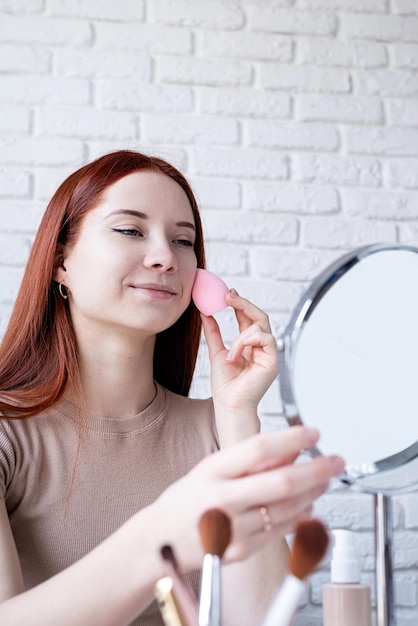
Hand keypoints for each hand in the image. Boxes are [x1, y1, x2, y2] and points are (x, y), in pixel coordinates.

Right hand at [149, 426, 343, 568]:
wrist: (160, 541)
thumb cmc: (187, 499)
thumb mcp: (211, 469)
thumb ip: (250, 462)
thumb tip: (290, 451)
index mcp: (212, 471)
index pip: (258, 449)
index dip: (290, 439)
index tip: (312, 432)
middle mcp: (222, 499)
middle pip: (281, 481)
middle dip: (317, 469)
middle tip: (335, 461)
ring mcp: (233, 528)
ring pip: (287, 508)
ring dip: (313, 492)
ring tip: (325, 480)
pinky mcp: (241, 551)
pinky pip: (280, 531)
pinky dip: (299, 516)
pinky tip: (308, 505)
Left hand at [201, 290, 277, 442]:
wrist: (229, 404)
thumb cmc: (225, 385)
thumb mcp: (215, 351)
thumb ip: (213, 332)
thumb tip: (204, 312)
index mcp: (250, 345)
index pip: (248, 318)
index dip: (239, 304)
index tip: (227, 293)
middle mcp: (261, 347)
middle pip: (259, 317)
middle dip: (244, 304)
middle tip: (228, 295)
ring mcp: (268, 354)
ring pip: (261, 326)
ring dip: (241, 336)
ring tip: (230, 354)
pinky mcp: (272, 361)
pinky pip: (265, 338)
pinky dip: (248, 342)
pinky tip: (237, 355)